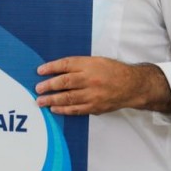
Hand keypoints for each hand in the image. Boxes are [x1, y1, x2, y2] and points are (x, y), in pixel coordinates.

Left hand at [35, 56, 170, 115]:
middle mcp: (90, 79)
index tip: (40, 71)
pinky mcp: (95, 107)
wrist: (132, 85)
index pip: (66, 65)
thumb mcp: (96, 61)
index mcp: (90, 65)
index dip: (51, 67)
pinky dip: (64, 110)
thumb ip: (78, 65)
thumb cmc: (113, 71)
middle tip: (38, 88)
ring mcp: (93, 94)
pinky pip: (76, 109)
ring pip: (68, 98)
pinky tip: (54, 109)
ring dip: (52, 100)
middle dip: (49, 86)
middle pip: (65, 82)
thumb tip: (57, 70)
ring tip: (41, 101)